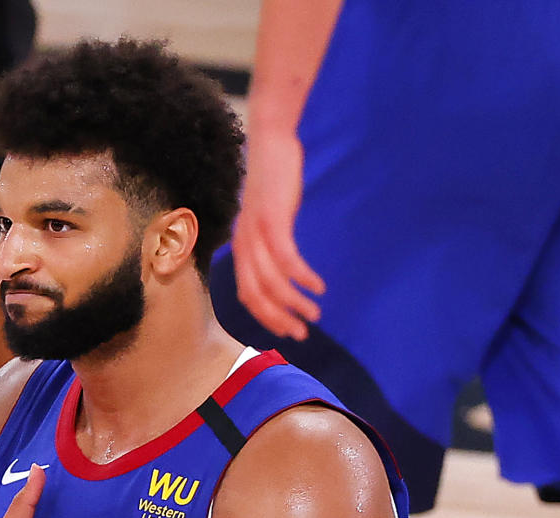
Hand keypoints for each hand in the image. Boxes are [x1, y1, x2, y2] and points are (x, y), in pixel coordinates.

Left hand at [232, 132, 324, 340]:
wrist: (271, 142)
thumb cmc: (273, 181)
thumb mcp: (266, 217)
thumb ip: (268, 243)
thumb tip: (281, 267)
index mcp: (241, 248)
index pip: (248, 296)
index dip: (267, 318)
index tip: (288, 330)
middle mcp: (244, 246)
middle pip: (257, 297)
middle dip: (279, 320)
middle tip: (302, 333)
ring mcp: (256, 234)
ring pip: (272, 284)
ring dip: (295, 304)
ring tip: (315, 313)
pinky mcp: (273, 221)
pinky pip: (287, 261)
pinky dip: (302, 278)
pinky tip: (318, 287)